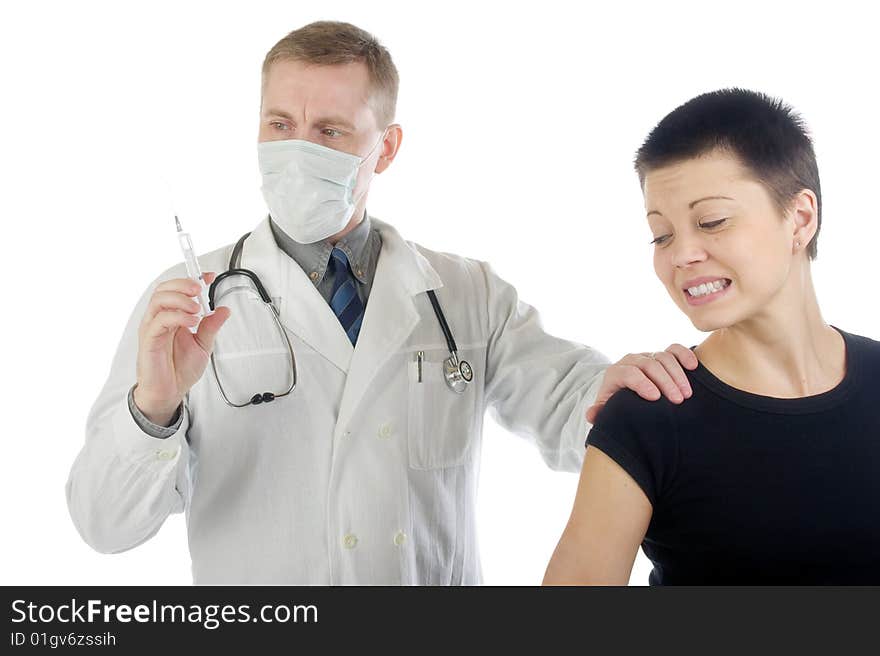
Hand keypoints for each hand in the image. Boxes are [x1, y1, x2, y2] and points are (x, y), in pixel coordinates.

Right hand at [133, 273, 230, 424]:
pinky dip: (177, 316)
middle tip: (200, 289)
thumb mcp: (203, 345)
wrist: (169, 392)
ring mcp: (152, 328)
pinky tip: (191, 321)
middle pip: (164, 289)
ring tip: (197, 308)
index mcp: (173, 317)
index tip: (209, 276)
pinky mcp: (148, 340)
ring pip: (159, 300)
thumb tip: (224, 310)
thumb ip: (211, 327)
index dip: (192, 279)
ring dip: (180, 299)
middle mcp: (160, 319)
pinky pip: (159, 321)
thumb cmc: (180, 369)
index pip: (177, 290)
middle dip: (183, 284)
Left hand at [585, 344, 697, 424]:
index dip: (642, 383)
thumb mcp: (608, 410)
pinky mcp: (662, 355)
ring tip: (686, 394)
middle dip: (665, 382)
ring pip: (663, 357)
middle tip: (678, 400)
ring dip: (677, 374)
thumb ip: (600, 413)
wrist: (625, 394)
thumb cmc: (618, 405)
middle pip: (649, 364)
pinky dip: (684, 355)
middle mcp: (632, 361)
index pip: (628, 373)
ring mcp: (648, 357)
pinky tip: (693, 367)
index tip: (656, 398)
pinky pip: (674, 349)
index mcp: (616, 373)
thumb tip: (592, 414)